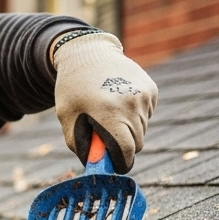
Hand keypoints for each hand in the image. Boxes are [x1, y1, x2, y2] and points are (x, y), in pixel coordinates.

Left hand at [53, 32, 157, 172]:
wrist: (87, 53)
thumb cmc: (72, 88)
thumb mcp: (66, 117)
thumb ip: (79, 144)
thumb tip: (95, 165)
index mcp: (109, 112)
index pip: (127, 150)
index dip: (121, 162)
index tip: (116, 166)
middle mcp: (132, 103)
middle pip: (137, 142)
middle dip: (122, 146)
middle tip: (104, 137)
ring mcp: (144, 95)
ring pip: (142, 129)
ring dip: (128, 129)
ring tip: (108, 113)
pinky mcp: (152, 89)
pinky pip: (146, 115)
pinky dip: (134, 115)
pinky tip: (118, 101)